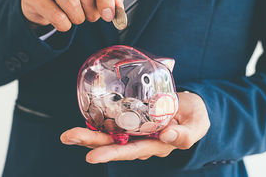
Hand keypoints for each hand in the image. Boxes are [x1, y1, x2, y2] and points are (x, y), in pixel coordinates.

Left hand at [60, 92, 209, 162]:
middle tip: (68, 137)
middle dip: (90, 142)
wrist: (190, 107)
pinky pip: (114, 120)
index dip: (112, 154)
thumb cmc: (194, 117)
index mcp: (156, 144)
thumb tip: (167, 136)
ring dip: (89, 133)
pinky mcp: (132, 116)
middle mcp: (141, 139)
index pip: (131, 151)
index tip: (91, 157)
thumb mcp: (197, 125)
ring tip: (68, 134)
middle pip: (113, 144)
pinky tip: (85, 117)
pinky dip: (99, 120)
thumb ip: (185, 134)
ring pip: (109, 134)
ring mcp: (135, 128)